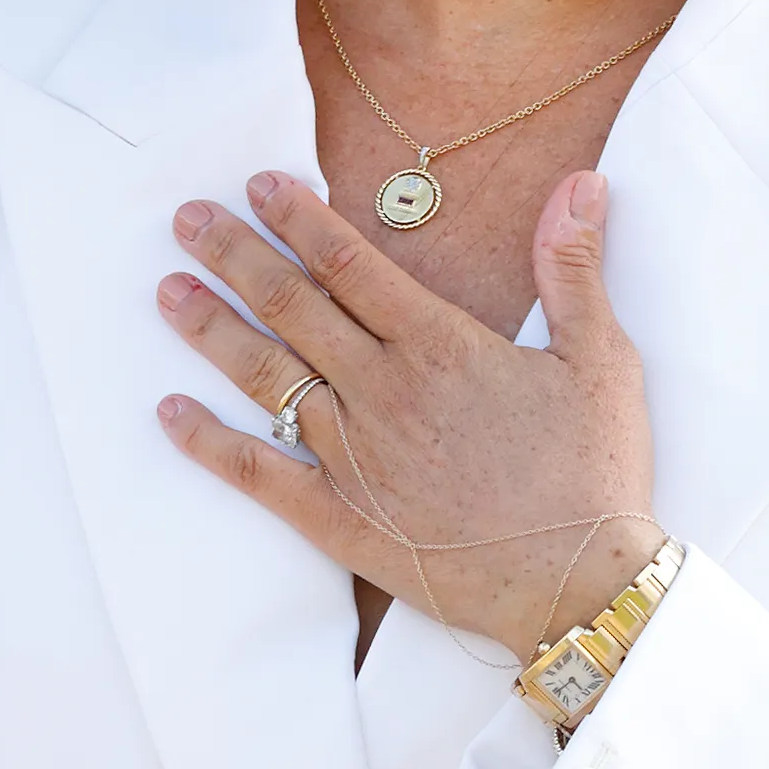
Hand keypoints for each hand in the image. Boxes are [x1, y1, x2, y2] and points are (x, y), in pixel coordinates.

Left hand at [155, 167, 657, 663]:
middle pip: (291, 305)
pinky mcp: (339, 518)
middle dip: (235, 254)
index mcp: (440, 345)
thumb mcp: (601, 357)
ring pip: (266, 375)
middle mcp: (383, 390)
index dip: (300, 217)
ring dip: (211, 328)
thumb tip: (584, 181)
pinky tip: (168, 411)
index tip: (259, 182)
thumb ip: (576, 266)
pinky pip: (257, 472)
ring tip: (168, 289)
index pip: (350, 263)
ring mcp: (353, 456)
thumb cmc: (593, 471)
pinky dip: (208, 440)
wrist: (579, 587)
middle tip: (187, 217)